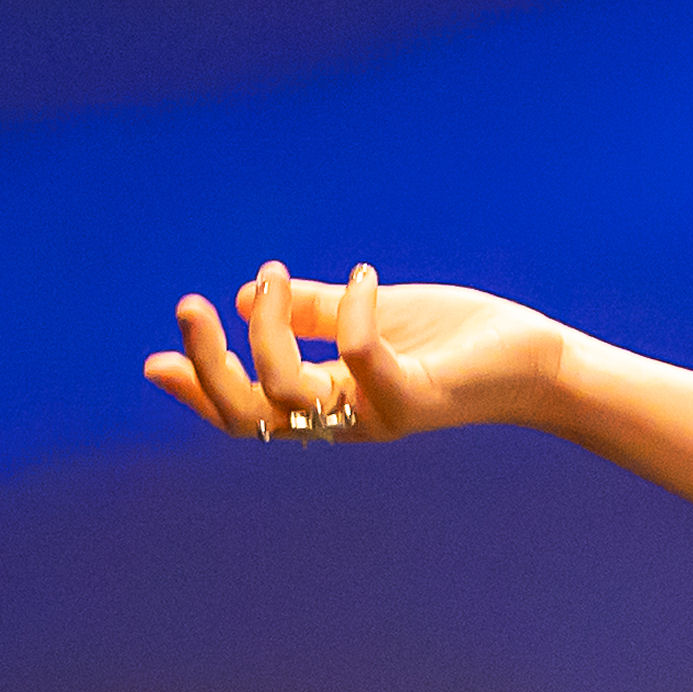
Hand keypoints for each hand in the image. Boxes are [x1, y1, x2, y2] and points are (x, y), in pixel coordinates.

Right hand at [143, 260, 561, 443]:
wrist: (537, 358)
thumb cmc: (458, 338)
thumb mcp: (373, 315)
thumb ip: (315, 311)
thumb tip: (245, 294)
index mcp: (329, 400)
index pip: (247, 408)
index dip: (200, 389)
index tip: (156, 361)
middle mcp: (344, 418)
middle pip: (250, 412)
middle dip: (210, 364)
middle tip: (190, 304)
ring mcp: (378, 414)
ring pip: (289, 390)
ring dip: (268, 328)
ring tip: (274, 273)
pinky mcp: (416, 400)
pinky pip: (360, 360)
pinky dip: (353, 312)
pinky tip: (367, 275)